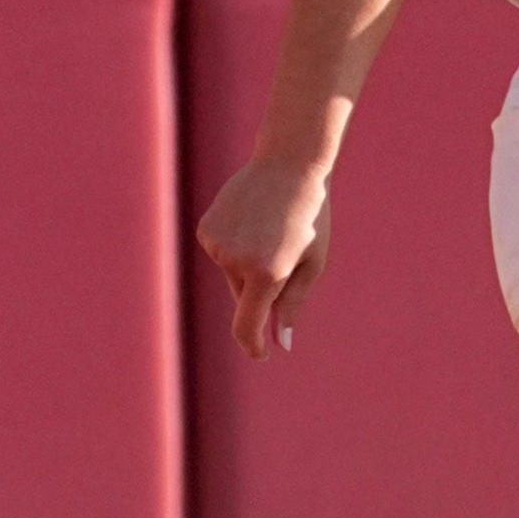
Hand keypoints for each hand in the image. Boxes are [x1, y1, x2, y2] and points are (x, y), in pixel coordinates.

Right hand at [198, 154, 330, 358]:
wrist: (289, 164)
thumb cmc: (310, 217)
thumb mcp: (312, 263)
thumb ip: (292, 304)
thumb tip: (279, 342)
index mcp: (267, 273)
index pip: (247, 326)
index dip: (253, 345)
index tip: (261, 353)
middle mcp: (237, 261)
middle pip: (244, 297)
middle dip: (262, 289)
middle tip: (285, 252)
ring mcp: (218, 244)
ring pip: (232, 274)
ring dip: (249, 264)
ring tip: (269, 229)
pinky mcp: (206, 230)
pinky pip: (221, 253)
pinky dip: (235, 246)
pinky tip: (252, 220)